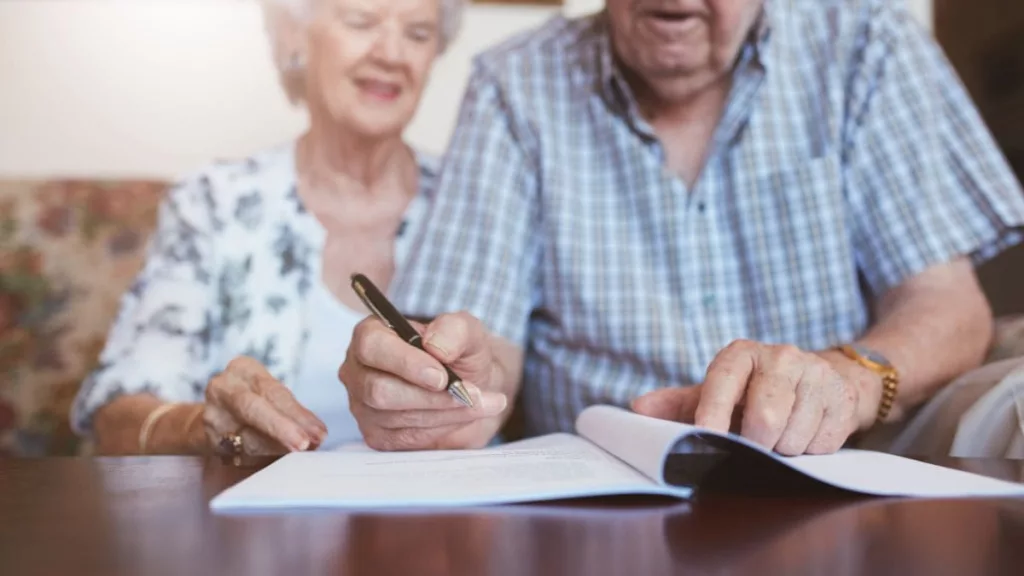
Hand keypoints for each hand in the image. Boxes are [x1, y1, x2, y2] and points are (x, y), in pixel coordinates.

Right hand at [203, 356, 326, 454]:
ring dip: (277, 447)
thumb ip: (293, 412)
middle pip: (253, 408)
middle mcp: (222, 387)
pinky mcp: (208, 440)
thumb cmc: (257, 403)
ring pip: (246, 436)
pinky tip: (279, 459)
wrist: (218, 417)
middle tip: (306, 444)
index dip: (297, 413)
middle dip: (282, 428)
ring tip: (300, 452)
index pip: (272, 391)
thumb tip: (318, 434)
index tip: (319, 431)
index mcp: (243, 368)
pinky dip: (263, 457)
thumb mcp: (272, 396)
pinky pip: (239, 453)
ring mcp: (212, 414)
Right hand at [339, 312, 508, 450]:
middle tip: (471, 393)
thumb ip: (454, 329)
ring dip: (446, 412)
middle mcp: (359, 371)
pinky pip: (406, 437)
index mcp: (371, 334)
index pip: (371, 346)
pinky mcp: (378, 435)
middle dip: (431, 396)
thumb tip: (436, 347)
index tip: (442, 376)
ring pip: (397, 417)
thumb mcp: (466, 331)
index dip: (405, 363)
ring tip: (481, 402)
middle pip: (380, 390)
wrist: (470, 383)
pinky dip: (442, 427)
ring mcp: (364, 406)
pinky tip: (463, 415)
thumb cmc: (459, 352)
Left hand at [633, 340, 872, 454]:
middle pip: (765, 418)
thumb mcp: (716, 392)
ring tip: (779, 436)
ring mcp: (816, 375)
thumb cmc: (754, 391)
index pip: (723, 381)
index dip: (713, 412)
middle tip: (752, 444)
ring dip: (783, 450)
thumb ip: (677, 404)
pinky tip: (804, 433)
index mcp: (740, 354)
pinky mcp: (842, 398)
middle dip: (755, 443)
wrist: (819, 378)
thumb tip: (637, 411)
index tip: (705, 437)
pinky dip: (809, 450)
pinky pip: (821, 444)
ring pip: (793, 437)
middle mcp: (780, 357)